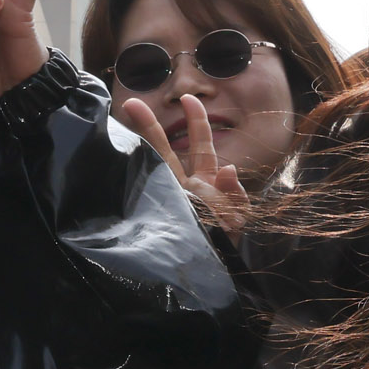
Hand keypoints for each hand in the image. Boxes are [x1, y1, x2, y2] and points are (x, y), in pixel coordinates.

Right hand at [117, 93, 253, 243]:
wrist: (212, 270)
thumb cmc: (224, 241)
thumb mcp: (237, 216)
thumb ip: (234, 195)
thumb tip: (228, 170)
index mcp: (202, 181)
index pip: (200, 145)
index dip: (196, 121)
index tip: (187, 98)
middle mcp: (181, 187)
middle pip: (162, 150)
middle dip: (148, 127)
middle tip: (131, 103)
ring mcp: (169, 202)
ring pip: (153, 172)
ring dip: (145, 157)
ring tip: (133, 140)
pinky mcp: (163, 220)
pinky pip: (163, 204)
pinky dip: (174, 200)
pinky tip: (183, 200)